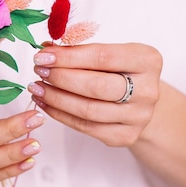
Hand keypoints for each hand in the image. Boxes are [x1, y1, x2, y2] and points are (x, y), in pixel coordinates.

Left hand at [28, 42, 162, 146]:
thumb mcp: (110, 53)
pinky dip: (61, 115)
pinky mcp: (126, 136)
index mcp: (148, 60)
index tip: (43, 55)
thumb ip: (81, 50)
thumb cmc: (121, 72)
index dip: (69, 57)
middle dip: (61, 78)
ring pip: (88, 110)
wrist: (140, 101)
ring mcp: (139, 116)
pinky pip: (86, 127)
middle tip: (39, 71)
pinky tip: (46, 104)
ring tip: (37, 88)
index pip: (102, 57)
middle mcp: (148, 90)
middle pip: (96, 86)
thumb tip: (46, 50)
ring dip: (56, 98)